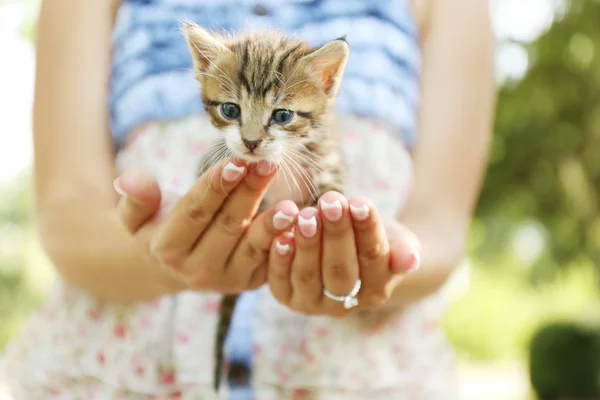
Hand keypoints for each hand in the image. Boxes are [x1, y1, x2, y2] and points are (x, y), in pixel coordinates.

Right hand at [114, 158, 299, 293]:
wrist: (179, 266)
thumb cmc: (160, 230)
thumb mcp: (137, 219)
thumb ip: (136, 200)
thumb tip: (130, 178)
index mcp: (168, 250)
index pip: (195, 212)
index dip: (215, 187)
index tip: (235, 161)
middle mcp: (197, 270)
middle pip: (227, 225)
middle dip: (249, 192)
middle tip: (268, 163)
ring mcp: (228, 280)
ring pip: (253, 247)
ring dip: (273, 225)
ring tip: (291, 205)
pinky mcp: (252, 282)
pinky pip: (272, 262)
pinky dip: (286, 244)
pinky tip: (300, 224)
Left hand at [267, 192, 419, 316]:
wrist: (347, 252)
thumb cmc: (375, 239)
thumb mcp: (395, 240)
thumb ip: (403, 249)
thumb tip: (412, 260)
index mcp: (377, 290)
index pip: (373, 258)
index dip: (366, 230)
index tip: (360, 202)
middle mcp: (345, 303)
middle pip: (341, 270)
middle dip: (336, 233)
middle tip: (331, 201)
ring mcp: (314, 304)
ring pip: (310, 276)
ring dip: (307, 244)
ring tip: (307, 214)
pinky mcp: (287, 297)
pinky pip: (281, 281)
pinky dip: (280, 259)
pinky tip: (280, 236)